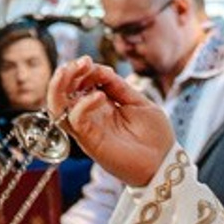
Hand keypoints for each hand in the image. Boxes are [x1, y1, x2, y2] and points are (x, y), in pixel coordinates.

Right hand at [49, 58, 174, 189]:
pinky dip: (83, 104)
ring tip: (73, 69)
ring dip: (61, 86)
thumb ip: (119, 87)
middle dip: (67, 74)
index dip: (81, 71)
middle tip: (81, 62)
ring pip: (59, 108)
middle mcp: (90, 117)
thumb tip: (102, 69)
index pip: (79, 85)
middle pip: (63, 94)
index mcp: (101, 107)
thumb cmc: (155, 135)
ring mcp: (88, 129)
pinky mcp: (90, 142)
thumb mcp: (138, 102)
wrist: (165, 162)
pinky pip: (76, 121)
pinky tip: (99, 95)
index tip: (90, 62)